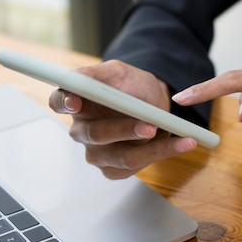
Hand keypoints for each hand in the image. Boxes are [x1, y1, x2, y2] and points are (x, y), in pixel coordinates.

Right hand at [48, 60, 196, 178]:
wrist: (153, 102)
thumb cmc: (131, 86)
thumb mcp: (118, 72)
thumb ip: (97, 73)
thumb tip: (79, 76)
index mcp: (76, 102)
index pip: (58, 102)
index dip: (64, 103)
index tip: (75, 102)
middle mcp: (82, 131)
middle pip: (94, 135)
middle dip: (123, 130)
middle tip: (149, 125)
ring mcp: (97, 153)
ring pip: (120, 157)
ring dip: (151, 148)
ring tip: (180, 138)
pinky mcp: (115, 169)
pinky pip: (137, 166)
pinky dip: (163, 154)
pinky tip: (182, 144)